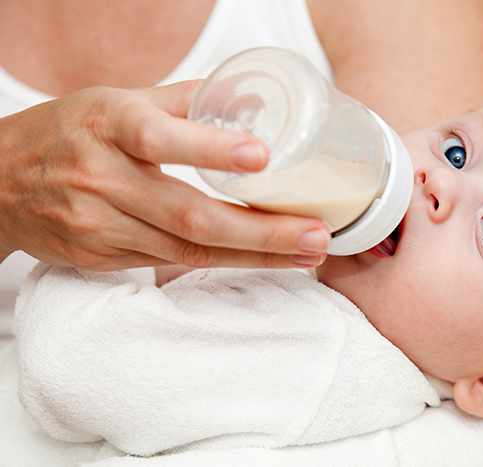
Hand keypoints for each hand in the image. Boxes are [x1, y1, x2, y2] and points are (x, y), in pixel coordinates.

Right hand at [0, 81, 329, 269]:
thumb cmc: (69, 131)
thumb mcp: (117, 100)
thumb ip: (183, 101)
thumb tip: (248, 101)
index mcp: (108, 124)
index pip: (159, 137)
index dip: (210, 150)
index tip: (262, 157)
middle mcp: (102, 178)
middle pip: (189, 215)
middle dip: (261, 232)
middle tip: (317, 235)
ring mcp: (99, 225)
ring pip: (187, 250)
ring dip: (254, 255)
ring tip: (307, 253)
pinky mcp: (102, 256)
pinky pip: (170, 265)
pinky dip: (222, 263)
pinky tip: (263, 260)